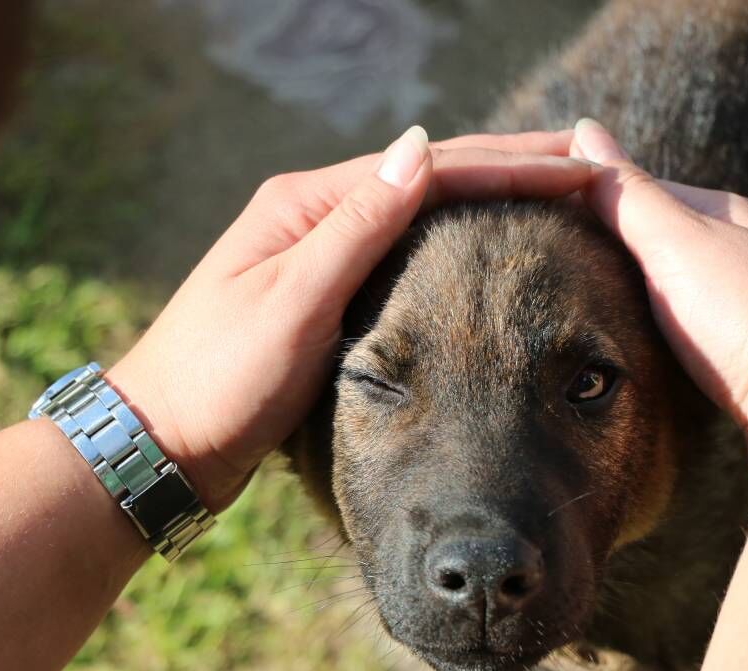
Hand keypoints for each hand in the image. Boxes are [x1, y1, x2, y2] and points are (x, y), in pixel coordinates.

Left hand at [108, 127, 596, 509]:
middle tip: (585, 163)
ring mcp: (318, 256)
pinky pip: (404, 253)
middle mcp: (314, 219)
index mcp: (305, 206)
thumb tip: (420, 149)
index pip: (427, 170)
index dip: (507, 166)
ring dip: (486, 197)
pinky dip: (453, 240)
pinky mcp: (324, 297)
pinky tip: (486, 244)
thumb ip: (356, 230)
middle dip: (508, 169)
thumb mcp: (290, 304)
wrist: (162, 444)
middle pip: (428, 179)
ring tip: (554, 190)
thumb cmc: (217, 381)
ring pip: (420, 214)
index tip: (577, 165)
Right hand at [570, 118, 747, 452]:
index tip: (540, 214)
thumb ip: (626, 194)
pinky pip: (700, 330)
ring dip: (640, 292)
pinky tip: (647, 351)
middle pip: (665, 238)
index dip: (592, 198)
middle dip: (614, 246)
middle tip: (550, 262)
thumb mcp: (675, 242)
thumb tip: (584, 130)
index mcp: (729, 214)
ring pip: (684, 286)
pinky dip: (666, 331)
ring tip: (588, 308)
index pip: (644, 189)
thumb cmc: (746, 315)